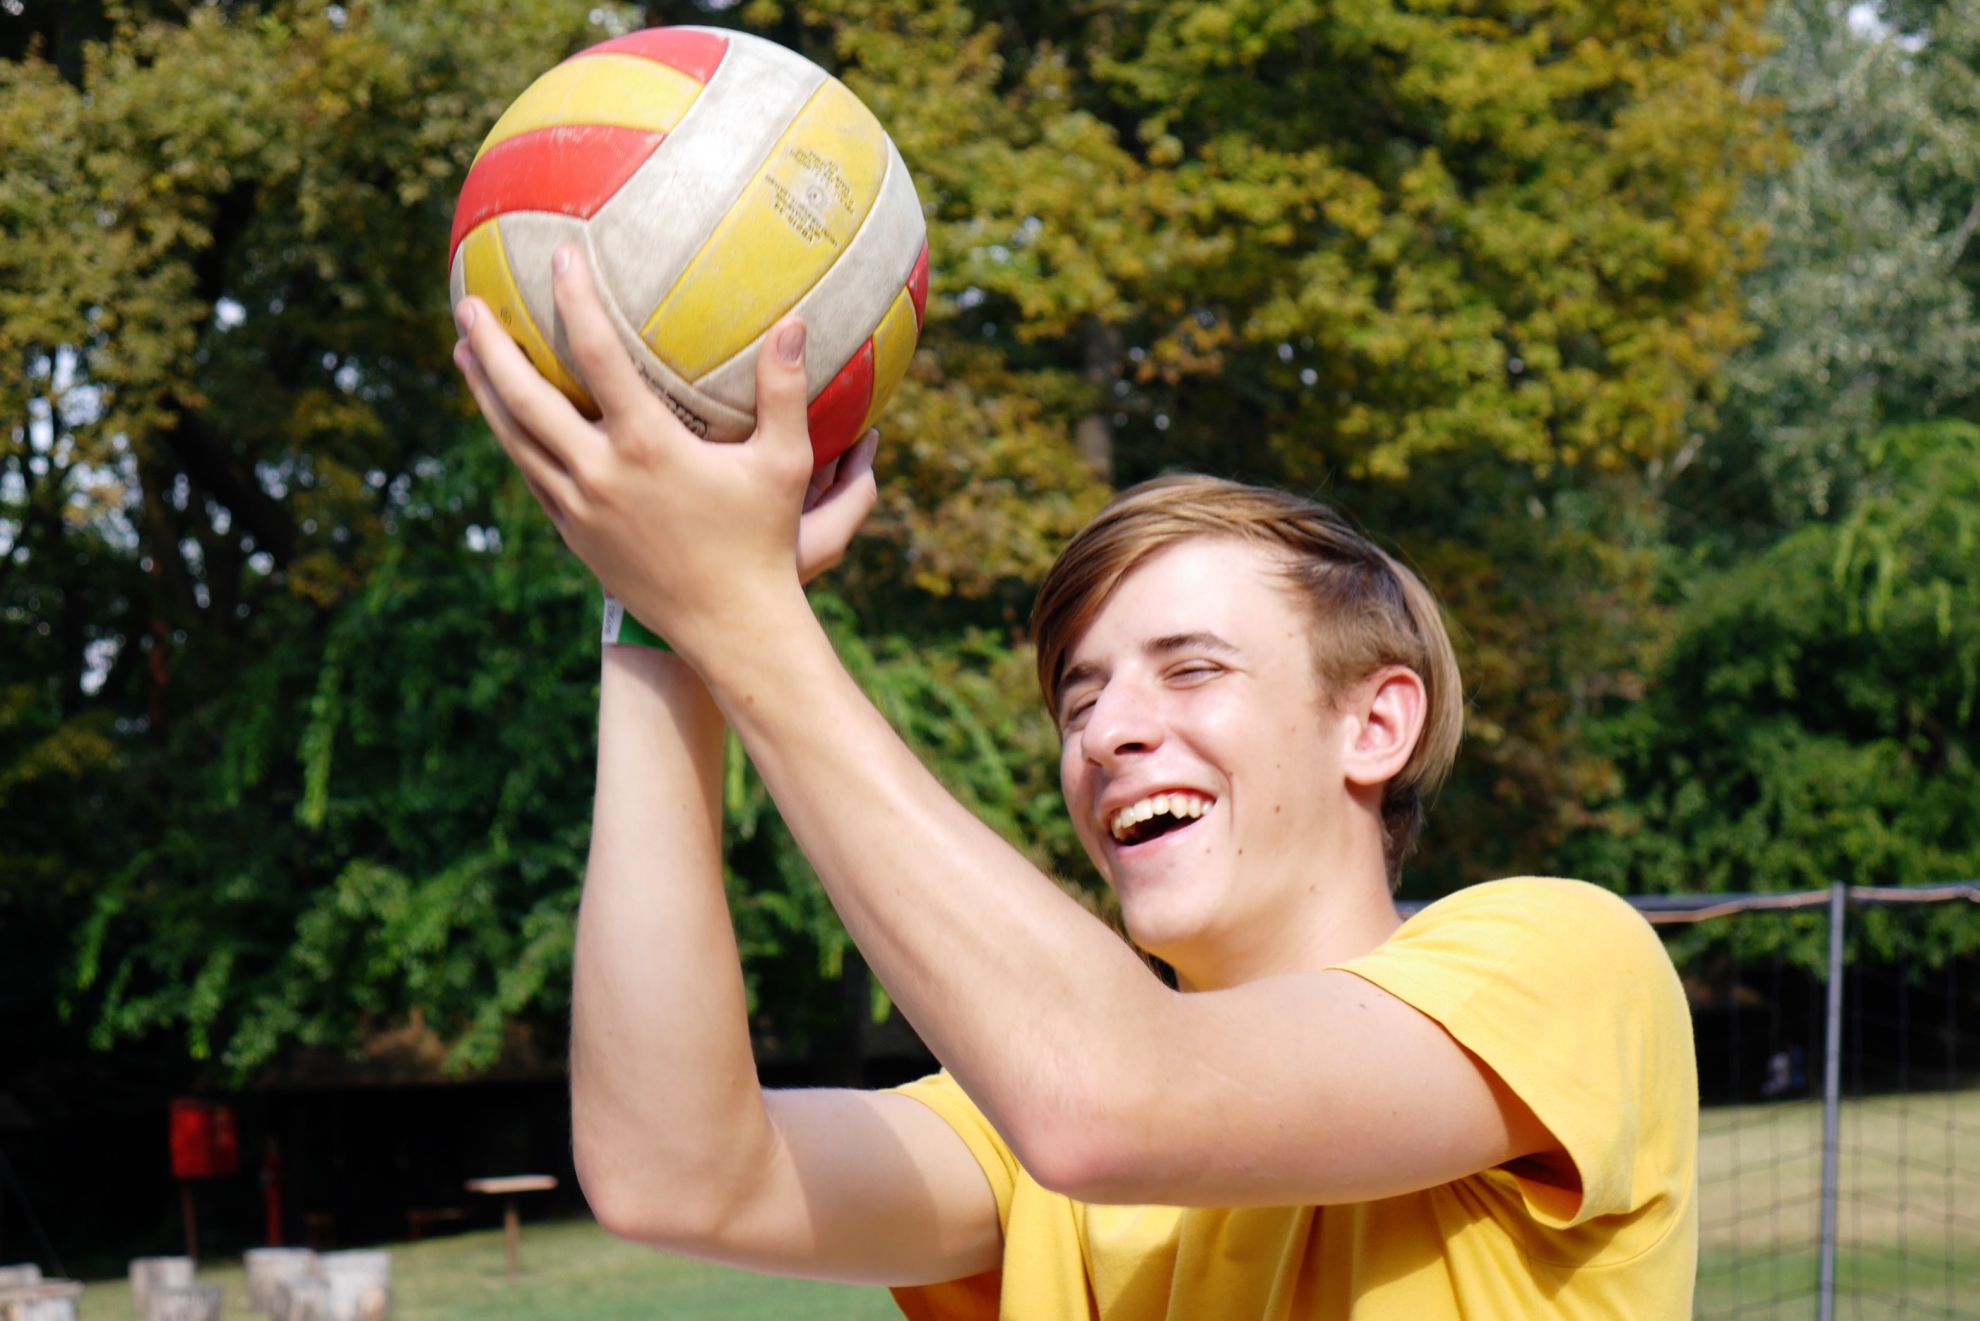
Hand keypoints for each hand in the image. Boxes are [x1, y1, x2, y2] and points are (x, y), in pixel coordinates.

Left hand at [452, 246, 878, 652]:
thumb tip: (793, 321)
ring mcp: (578, 508)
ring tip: (464, 351)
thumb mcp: (783, 464)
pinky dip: (511, 438)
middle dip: (491, 346)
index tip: (559, 257)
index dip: (573, 302)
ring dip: (484, 391)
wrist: (728, 628)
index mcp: (646, 447)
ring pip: (514, 439)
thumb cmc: (763, 543)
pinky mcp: (573, 535)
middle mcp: (599, 474)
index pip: (597, 357)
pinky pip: (531, 475)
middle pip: (525, 398)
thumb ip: (783, 392)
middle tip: (468, 301)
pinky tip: (505, 419)